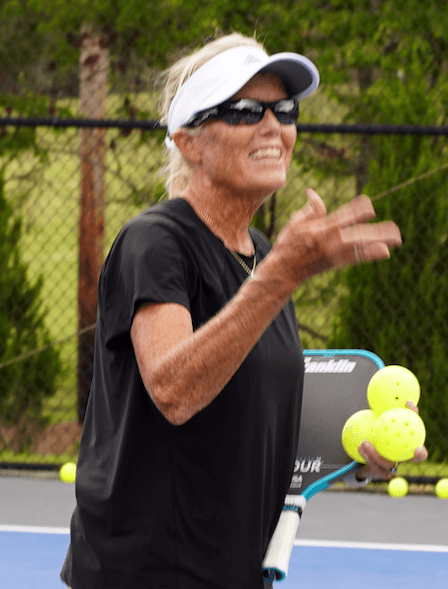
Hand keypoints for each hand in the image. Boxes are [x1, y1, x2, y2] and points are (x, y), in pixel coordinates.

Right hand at [270, 187, 401, 284]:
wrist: (284, 269)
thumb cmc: (288, 245)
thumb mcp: (295, 223)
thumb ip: (311, 209)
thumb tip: (313, 193)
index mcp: (322, 227)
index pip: (346, 215)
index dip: (359, 210)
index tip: (369, 207)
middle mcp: (331, 240)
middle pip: (360, 234)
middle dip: (378, 232)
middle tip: (395, 229)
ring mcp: (335, 253)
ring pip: (362, 246)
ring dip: (380, 242)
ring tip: (396, 239)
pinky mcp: (336, 263)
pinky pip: (357, 257)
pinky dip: (371, 254)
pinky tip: (385, 252)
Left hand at [357, 401, 427, 480]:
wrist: (371, 450)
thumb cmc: (384, 432)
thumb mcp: (390, 422)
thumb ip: (400, 413)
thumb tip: (408, 401)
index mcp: (407, 451)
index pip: (419, 454)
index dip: (421, 454)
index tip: (418, 450)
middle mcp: (401, 461)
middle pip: (404, 464)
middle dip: (399, 459)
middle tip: (385, 447)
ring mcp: (391, 469)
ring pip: (385, 465)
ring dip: (374, 455)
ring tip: (364, 443)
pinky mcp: (379, 472)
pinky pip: (372, 466)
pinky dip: (366, 456)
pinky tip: (359, 446)